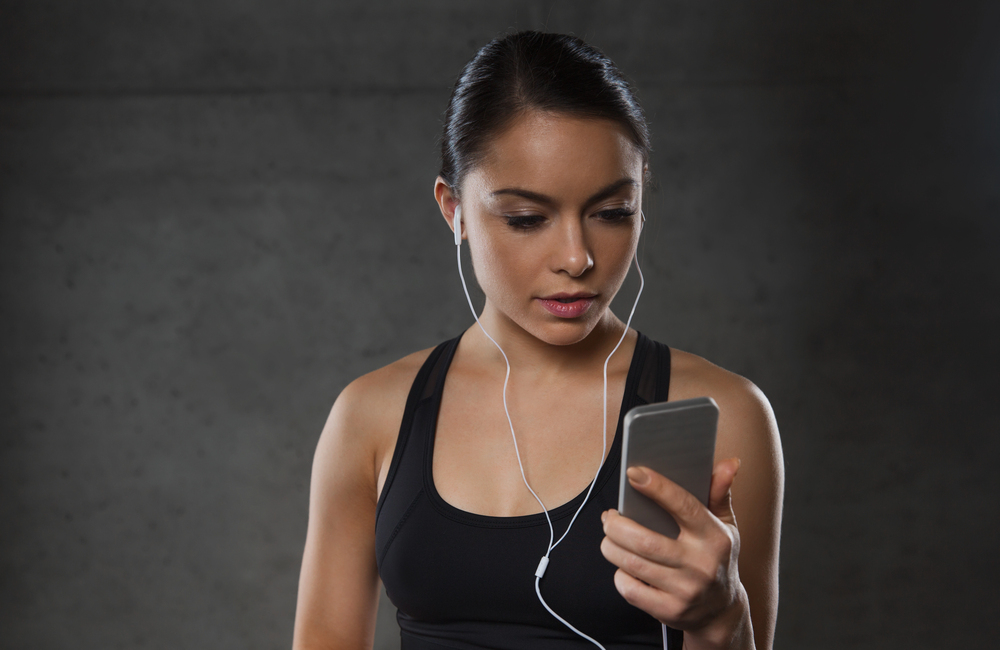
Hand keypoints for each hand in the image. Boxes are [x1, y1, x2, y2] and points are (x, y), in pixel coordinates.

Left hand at [600, 458, 751, 647]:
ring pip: (632, 563)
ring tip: (609, 536)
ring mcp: (685, 591)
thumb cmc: (717, 558)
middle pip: (645, 540)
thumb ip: (719, 493)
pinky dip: (619, 574)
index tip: (633, 473)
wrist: (723, 611)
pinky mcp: (670, 611)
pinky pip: (630, 589)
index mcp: (714, 538)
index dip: (657, 487)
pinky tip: (621, 564)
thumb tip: (729, 462)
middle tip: (609, 516)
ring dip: (611, 546)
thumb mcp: (725, 526)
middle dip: (617, 525)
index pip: (683, 506)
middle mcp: (701, 565)